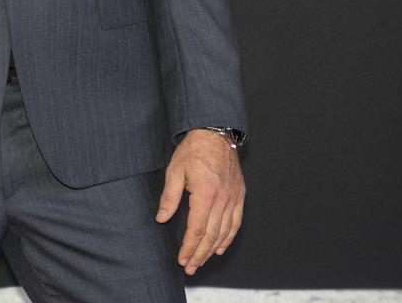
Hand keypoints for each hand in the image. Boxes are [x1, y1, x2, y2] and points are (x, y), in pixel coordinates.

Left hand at [155, 129, 244, 274]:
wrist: (215, 133)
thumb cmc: (193, 150)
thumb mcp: (175, 171)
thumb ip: (169, 197)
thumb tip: (161, 218)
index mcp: (205, 193)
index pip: (196, 229)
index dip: (189, 248)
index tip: (182, 259)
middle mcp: (222, 198)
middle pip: (211, 235)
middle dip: (199, 254)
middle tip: (190, 267)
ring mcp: (233, 197)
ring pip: (224, 232)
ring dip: (212, 250)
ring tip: (202, 261)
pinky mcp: (240, 195)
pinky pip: (236, 222)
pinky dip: (228, 237)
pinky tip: (220, 247)